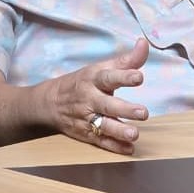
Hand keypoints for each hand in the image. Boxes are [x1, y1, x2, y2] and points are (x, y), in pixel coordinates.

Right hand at [41, 38, 149, 153]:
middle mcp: (89, 99)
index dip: (124, 76)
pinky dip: (114, 147)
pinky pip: (100, 141)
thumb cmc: (83, 81)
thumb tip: (144, 43)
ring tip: (134, 134)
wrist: (49, 102)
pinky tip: (128, 149)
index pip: (109, 77)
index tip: (138, 77)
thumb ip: (126, 60)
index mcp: (93, 79)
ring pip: (103, 126)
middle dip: (125, 109)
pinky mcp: (85, 134)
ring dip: (119, 131)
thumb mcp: (101, 67)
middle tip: (143, 112)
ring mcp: (86, 118)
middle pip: (107, 105)